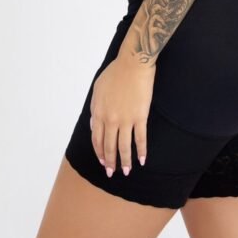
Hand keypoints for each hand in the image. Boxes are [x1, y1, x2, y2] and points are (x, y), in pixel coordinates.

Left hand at [89, 51, 155, 176]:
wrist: (133, 64)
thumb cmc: (115, 72)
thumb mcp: (98, 89)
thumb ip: (95, 108)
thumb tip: (95, 125)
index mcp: (98, 112)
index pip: (97, 139)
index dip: (100, 152)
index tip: (102, 161)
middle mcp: (110, 119)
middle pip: (109, 146)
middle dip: (110, 162)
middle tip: (112, 173)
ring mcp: (125, 119)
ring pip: (123, 147)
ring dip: (125, 161)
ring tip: (127, 171)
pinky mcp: (140, 117)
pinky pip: (140, 139)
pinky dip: (141, 151)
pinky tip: (142, 160)